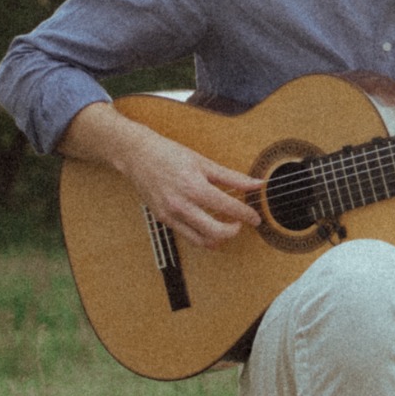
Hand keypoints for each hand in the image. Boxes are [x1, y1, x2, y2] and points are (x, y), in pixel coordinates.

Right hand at [124, 134, 263, 248]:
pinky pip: (188, 236)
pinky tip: (208, 224)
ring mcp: (171, 215)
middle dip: (234, 231)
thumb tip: (257, 184)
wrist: (137, 156)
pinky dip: (203, 235)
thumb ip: (232, 177)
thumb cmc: (170, 154)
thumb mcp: (204, 163)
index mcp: (194, 187)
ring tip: (225, 226)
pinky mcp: (163, 220)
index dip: (247, 215)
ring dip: (219, 238)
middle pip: (217, 232)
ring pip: (202, 241)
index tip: (255, 217)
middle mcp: (182, 205)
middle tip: (240, 223)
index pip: (229, 208)